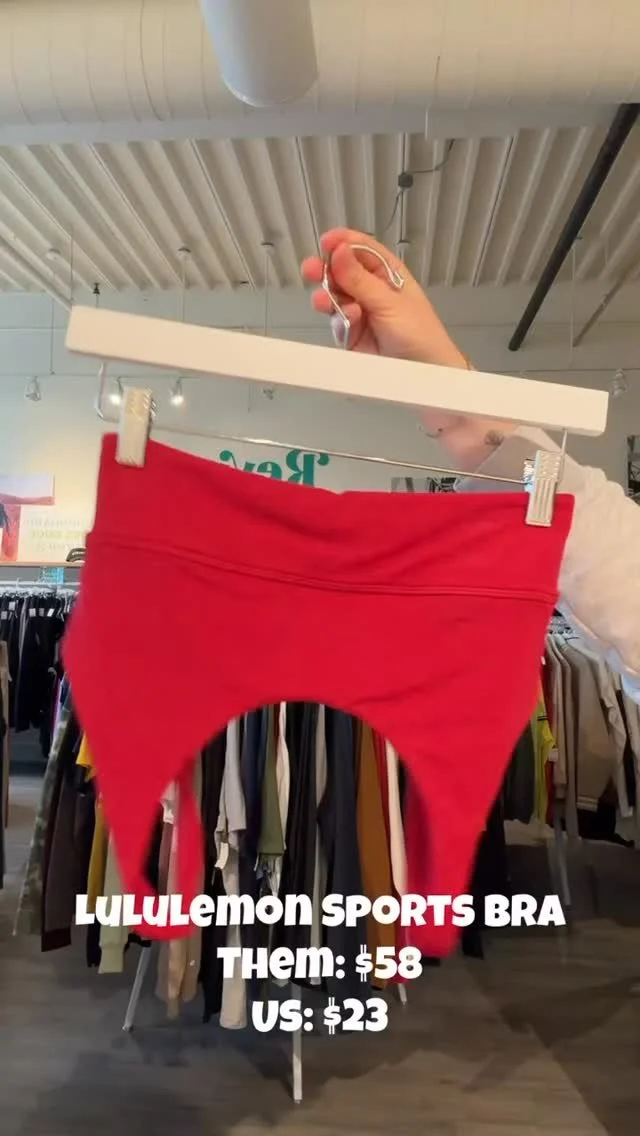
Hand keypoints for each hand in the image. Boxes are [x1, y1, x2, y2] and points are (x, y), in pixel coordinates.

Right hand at [301, 228, 466, 368]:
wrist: (423, 374)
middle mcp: (373, 290)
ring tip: (323, 301)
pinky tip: (344, 323)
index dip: (345, 243)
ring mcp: (361, 312)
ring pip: (336, 297)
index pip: (363, 251)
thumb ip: (360, 279)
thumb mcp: (389, 303)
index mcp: (389, 274)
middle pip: (343, 272)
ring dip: (328, 296)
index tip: (327, 242)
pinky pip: (337, 322)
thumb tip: (339, 250)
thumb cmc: (418, 333)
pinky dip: (337, 321)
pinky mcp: (352, 335)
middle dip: (327, 270)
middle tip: (310, 270)